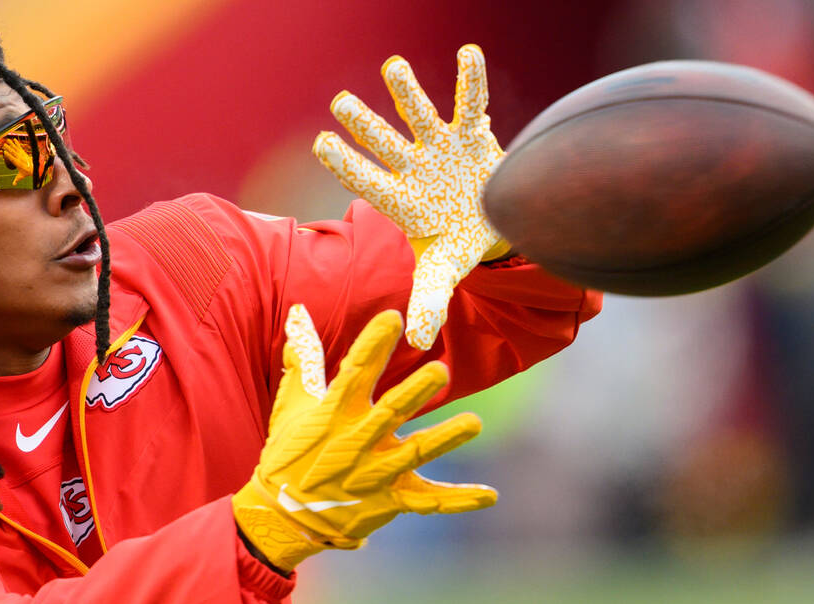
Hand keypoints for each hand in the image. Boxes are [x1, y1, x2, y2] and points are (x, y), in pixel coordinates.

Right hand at [232, 305, 496, 572]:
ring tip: (474, 423)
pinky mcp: (390, 501)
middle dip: (416, 392)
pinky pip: (428, 502)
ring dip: (445, 438)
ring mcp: (376, 474)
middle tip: (441, 372)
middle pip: (391, 412)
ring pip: (416, 454)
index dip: (373, 344)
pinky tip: (490, 495)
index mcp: (333, 414)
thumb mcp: (291, 406)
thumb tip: (299, 317)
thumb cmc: (290, 454)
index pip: (354, 372)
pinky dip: (459, 500)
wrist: (284, 515)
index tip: (393, 317)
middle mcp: (357, 442)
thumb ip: (303, 362)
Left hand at [313, 44, 507, 349]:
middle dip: (364, 123)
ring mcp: (440, 148)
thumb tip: (419, 340)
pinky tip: (468, 53)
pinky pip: (471, 102)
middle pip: (383, 143)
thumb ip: (429, 302)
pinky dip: (472, 79)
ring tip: (393, 68)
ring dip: (407, 91)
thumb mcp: (442, 276)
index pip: (365, 179)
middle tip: (340, 104)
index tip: (321, 143)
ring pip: (419, 115)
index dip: (345, 163)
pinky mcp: (471, 134)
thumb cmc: (455, 247)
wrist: (492, 225)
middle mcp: (413, 168)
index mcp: (399, 200)